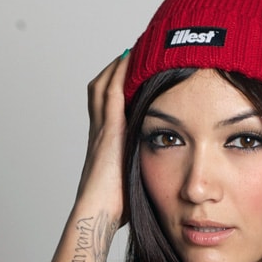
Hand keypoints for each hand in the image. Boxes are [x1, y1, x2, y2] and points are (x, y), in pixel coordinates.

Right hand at [75, 52, 129, 225]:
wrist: (98, 213)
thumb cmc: (114, 207)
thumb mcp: (131, 183)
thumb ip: (141, 172)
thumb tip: (163, 178)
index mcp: (104, 143)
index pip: (105, 105)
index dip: (114, 86)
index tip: (129, 72)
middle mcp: (99, 131)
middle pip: (100, 89)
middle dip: (114, 70)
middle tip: (134, 52)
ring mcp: (102, 129)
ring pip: (103, 85)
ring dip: (117, 66)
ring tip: (135, 48)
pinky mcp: (109, 130)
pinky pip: (112, 92)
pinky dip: (119, 73)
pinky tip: (131, 57)